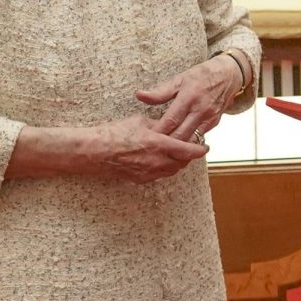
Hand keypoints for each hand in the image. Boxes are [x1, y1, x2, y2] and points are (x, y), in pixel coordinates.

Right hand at [88, 113, 205, 183]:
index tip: (206, 146)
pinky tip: (162, 160)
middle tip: (192, 147)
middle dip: (190, 156)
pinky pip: (160, 175)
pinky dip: (165, 168)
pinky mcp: (141, 179)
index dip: (200, 149)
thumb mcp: (140, 122)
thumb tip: (170, 125)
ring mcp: (149, 172)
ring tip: (178, 153)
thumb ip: (159, 125)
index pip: (188, 150)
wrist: (95, 151)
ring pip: (173, 170)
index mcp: (159, 144)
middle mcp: (157, 161)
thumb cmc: (114, 133)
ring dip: (179, 162)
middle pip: (183, 162)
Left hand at [136, 56, 243, 143]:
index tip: (147, 138)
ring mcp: (209, 118)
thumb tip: (140, 95)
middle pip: (181, 135)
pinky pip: (200, 138)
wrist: (228, 75)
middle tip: (153, 149)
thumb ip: (159, 92)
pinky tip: (179, 146)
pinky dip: (189, 143)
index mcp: (188, 97)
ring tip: (164, 151)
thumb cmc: (201, 76)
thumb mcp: (179, 79)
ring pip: (191, 140)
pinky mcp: (214, 123)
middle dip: (167, 144)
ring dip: (178, 147)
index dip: (158, 132)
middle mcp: (200, 110)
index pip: (171, 120)